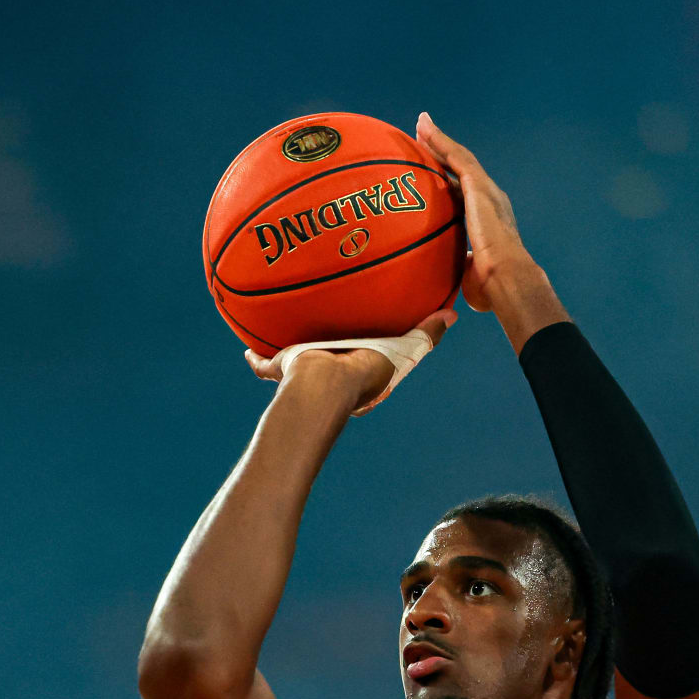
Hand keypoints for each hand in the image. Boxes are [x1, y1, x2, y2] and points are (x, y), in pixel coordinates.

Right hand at [242, 307, 456, 411]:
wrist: (325, 384)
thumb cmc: (364, 370)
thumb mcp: (403, 348)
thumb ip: (425, 334)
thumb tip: (452, 314)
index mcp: (358, 376)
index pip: (365, 363)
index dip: (368, 354)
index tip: (370, 343)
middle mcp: (331, 376)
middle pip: (329, 360)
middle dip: (327, 352)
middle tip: (329, 335)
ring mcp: (305, 375)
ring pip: (296, 364)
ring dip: (291, 356)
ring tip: (286, 338)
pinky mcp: (284, 369)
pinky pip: (265, 366)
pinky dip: (256, 360)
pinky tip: (247, 350)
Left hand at [414, 112, 532, 312]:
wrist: (506, 278)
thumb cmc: (491, 287)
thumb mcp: (469, 273)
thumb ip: (459, 269)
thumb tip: (445, 287)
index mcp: (487, 218)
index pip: (464, 192)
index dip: (448, 178)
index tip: (433, 170)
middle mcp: (489, 199)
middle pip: (461, 168)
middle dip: (443, 151)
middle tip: (424, 136)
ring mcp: (485, 190)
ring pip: (458, 157)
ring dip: (439, 140)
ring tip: (421, 124)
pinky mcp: (479, 186)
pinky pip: (456, 158)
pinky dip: (440, 141)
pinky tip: (425, 129)